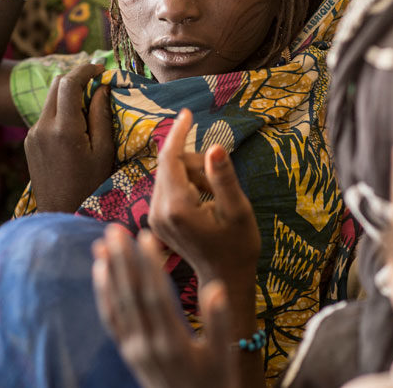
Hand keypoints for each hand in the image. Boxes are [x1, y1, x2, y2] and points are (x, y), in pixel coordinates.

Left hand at [24, 62, 114, 211]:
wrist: (61, 213)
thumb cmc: (91, 185)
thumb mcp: (104, 151)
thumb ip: (102, 115)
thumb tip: (102, 87)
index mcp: (64, 129)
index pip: (69, 83)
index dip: (86, 69)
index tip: (101, 69)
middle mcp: (42, 127)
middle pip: (56, 84)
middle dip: (77, 79)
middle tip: (98, 86)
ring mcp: (32, 134)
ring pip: (50, 99)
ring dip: (68, 96)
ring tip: (89, 108)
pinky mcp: (28, 142)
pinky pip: (45, 116)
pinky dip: (60, 112)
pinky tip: (75, 128)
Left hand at [93, 227, 238, 387]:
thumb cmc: (213, 383)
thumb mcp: (223, 357)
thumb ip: (220, 323)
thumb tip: (217, 288)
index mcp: (173, 343)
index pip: (156, 296)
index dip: (149, 265)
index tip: (144, 236)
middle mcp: (148, 345)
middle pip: (131, 296)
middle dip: (122, 261)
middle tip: (114, 229)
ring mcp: (134, 350)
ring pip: (117, 305)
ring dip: (108, 272)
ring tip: (101, 243)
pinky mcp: (127, 353)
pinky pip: (111, 320)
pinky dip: (103, 295)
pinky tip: (100, 272)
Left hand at [149, 110, 259, 284]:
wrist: (225, 279)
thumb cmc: (238, 246)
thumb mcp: (238, 210)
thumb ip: (223, 178)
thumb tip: (214, 147)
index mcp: (176, 208)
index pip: (170, 158)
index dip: (179, 133)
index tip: (187, 113)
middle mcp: (158, 212)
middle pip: (170, 165)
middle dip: (196, 164)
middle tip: (220, 183)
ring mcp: (154, 218)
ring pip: (170, 176)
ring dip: (193, 177)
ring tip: (215, 200)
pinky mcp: (156, 221)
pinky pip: (168, 188)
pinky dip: (187, 187)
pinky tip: (205, 205)